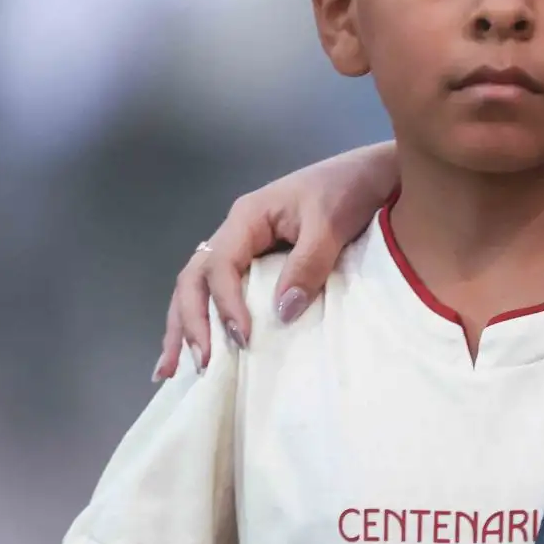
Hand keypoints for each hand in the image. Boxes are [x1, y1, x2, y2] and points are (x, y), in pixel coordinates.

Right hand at [158, 142, 398, 377]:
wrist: (372, 174)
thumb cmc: (348, 190)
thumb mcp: (330, 224)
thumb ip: (307, 265)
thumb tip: (281, 313)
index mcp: (246, 218)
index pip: (219, 265)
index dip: (225, 304)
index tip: (242, 337)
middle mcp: (236, 232)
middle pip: (194, 278)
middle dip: (189, 322)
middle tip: (199, 363)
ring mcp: (244, 246)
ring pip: (199, 287)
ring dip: (185, 325)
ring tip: (171, 369)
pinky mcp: (258, 260)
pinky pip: (222, 290)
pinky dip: (207, 318)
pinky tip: (201, 347)